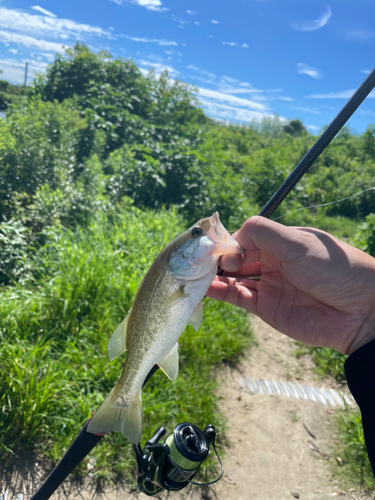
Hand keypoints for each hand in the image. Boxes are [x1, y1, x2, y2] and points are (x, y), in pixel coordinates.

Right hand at [207, 216, 374, 354]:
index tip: (215, 247)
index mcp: (281, 242)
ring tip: (195, 274)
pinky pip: (237, 298)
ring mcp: (268, 285)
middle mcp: (272, 262)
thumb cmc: (333, 269)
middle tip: (198, 262)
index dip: (228, 241)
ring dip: (214, 276)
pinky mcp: (266, 309)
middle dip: (217, 259)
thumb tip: (229, 237)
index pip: (245, 236)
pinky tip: (207, 288)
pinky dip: (220, 292)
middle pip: (236, 257)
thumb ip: (261, 232)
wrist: (360, 312)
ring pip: (233, 278)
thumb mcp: (297, 242)